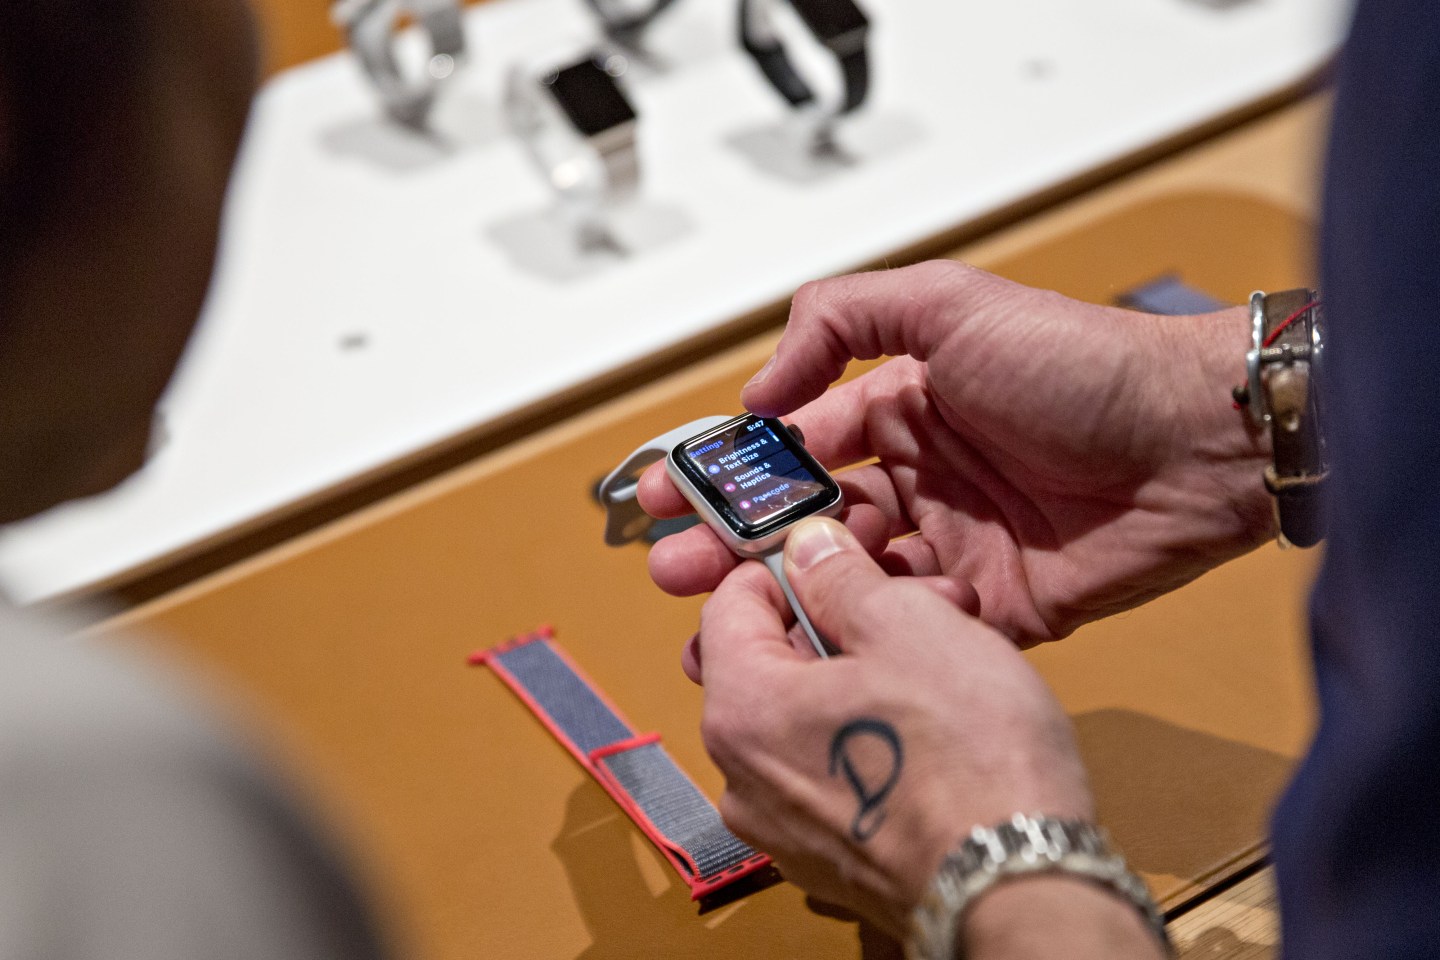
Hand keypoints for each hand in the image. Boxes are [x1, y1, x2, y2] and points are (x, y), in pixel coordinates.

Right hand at [642, 261, 1272, 645]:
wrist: (1194, 441)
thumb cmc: (1083, 363)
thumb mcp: (949, 304)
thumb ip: (841, 319)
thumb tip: (763, 388)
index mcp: (903, 408)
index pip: (796, 447)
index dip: (732, 472)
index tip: (674, 493)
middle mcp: (922, 478)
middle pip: (807, 522)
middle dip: (736, 545)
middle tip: (675, 568)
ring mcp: (954, 545)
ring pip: (848, 582)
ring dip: (787, 599)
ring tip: (725, 620)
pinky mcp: (994, 606)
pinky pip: (916, 627)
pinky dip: (871, 633)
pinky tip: (826, 634)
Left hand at [695, 517, 1092, 937]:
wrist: (1018, 887)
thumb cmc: (968, 759)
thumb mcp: (908, 625)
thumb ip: (841, 577)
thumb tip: (807, 549)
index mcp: (741, 711)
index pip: (728, 603)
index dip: (785, 565)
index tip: (836, 553)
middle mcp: (742, 778)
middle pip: (770, 662)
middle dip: (841, 619)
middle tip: (916, 600)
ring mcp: (783, 827)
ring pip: (808, 716)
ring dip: (865, 673)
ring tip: (945, 654)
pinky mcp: (829, 859)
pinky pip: (833, 770)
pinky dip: (870, 733)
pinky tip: (936, 720)